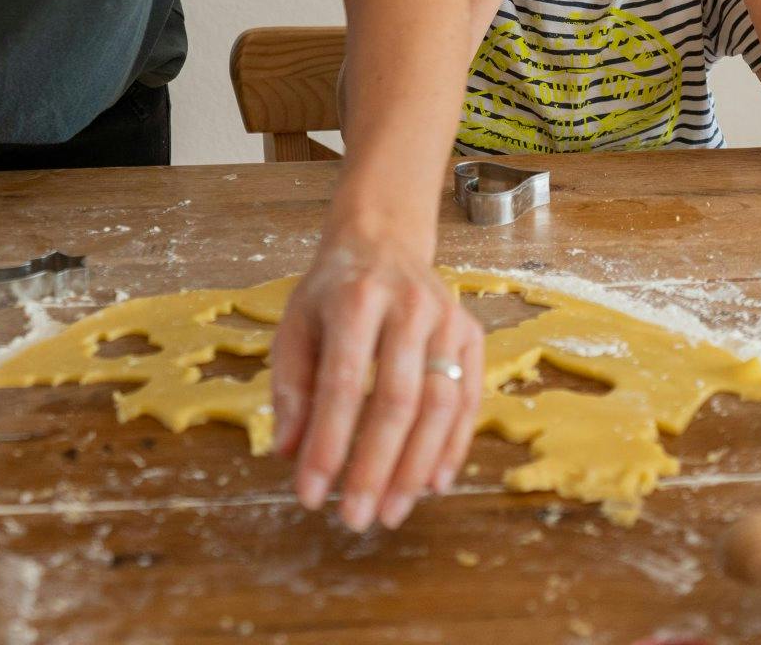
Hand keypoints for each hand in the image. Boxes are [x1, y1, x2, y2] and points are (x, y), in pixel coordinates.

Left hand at [270, 229, 484, 530]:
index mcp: (354, 298)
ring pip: (440, 404)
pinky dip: (453, 446)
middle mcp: (407, 305)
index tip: (309, 494)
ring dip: (416, 467)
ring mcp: (447, 318)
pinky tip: (433, 483)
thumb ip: (291, 386)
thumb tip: (288, 452)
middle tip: (356, 519)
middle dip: (375, 467)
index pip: (342, 383)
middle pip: (397, 399)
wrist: (384, 241)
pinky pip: (468, 399)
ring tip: (391, 511)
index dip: (327, 444)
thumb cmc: (332, 292)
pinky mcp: (472, 333)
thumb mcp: (295, 324)